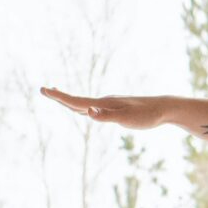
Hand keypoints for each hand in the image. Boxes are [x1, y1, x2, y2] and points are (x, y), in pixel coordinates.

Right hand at [40, 85, 173, 130]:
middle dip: (60, 97)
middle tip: (44, 90)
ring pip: (84, 104)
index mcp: (104, 104)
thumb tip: (87, 112)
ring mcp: (110, 105)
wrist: (164, 108)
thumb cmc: (146, 115)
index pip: (76, 101)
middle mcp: (104, 102)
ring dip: (70, 101)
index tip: (44, 89)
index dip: (59, 97)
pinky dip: (82, 107)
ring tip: (58, 96)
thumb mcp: (126, 119)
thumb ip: (106, 116)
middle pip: (77, 100)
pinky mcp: (116, 109)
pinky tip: (83, 109)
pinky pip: (94, 108)